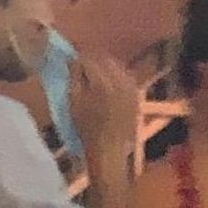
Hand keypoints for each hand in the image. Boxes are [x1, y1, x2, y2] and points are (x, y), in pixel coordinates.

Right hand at [67, 47, 139, 166]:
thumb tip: (72, 61)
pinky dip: (114, 76)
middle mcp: (120, 81)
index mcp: (102, 83)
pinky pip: (124, 76)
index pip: (88, 60)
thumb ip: (73, 78)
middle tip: (81, 67)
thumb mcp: (74, 103)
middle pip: (104, 59)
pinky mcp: (136, 93)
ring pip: (116, 65)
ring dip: (104, 67)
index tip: (71, 62)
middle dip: (92, 61)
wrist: (109, 148)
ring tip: (93, 75)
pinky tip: (106, 84)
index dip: (78, 60)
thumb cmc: (87, 129)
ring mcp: (131, 86)